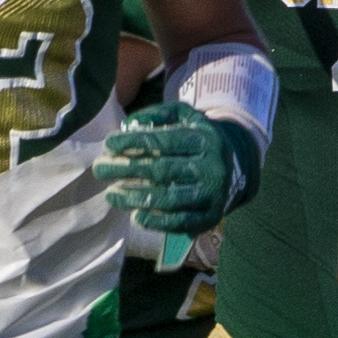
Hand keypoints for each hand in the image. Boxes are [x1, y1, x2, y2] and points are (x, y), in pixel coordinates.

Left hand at [95, 100, 262, 237]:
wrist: (238, 166)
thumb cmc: (199, 140)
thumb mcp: (187, 118)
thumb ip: (160, 115)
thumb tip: (130, 124)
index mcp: (204, 139)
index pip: (164, 141)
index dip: (134, 142)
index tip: (109, 144)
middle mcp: (210, 167)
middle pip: (162, 170)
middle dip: (127, 169)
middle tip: (100, 169)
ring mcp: (212, 193)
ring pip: (169, 198)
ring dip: (135, 198)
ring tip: (111, 195)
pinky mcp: (211, 216)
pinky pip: (180, 222)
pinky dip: (156, 222)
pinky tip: (135, 217)